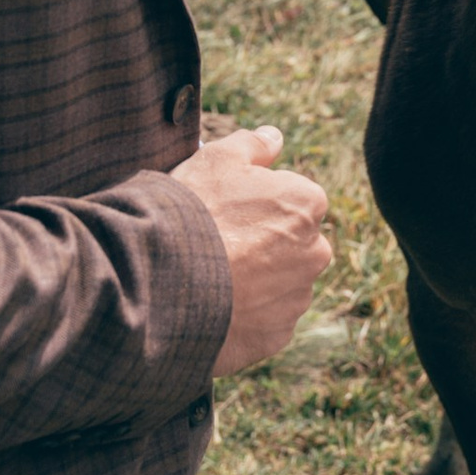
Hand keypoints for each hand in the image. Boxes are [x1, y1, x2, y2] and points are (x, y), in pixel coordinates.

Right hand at [174, 125, 333, 375]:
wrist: (160, 282)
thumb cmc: (191, 211)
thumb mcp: (215, 158)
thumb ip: (253, 144)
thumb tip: (275, 138)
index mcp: (307, 205)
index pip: (292, 201)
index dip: (256, 205)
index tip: (226, 212)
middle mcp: (315, 253)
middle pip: (291, 245)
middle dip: (264, 246)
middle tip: (218, 246)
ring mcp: (297, 299)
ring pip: (280, 286)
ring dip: (256, 283)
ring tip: (210, 279)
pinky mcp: (276, 336)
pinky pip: (264, 322)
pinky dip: (244, 317)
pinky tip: (213, 308)